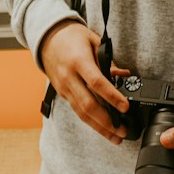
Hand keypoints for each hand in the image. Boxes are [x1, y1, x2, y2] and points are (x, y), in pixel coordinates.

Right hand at [39, 21, 129, 144]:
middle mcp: (69, 77)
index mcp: (78, 61)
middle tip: (123, 130)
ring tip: (116, 137)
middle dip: (106, 121)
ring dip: (99, 127)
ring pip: (82, 113)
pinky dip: (91, 121)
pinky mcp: (63, 94)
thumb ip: (108, 60)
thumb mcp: (93, 40)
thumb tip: (124, 76)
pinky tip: (102, 128)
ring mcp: (64, 88)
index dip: (112, 96)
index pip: (97, 83)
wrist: (47, 38)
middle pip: (88, 105)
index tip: (125, 107)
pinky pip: (77, 110)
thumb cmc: (72, 37)